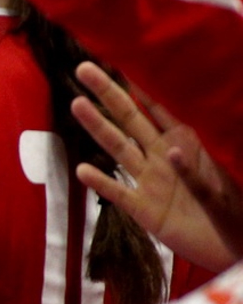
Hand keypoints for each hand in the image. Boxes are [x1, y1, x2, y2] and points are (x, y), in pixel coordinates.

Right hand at [71, 62, 241, 270]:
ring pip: (118, 149)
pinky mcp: (144, 211)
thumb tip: (173, 150)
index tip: (122, 58)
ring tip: (77, 105)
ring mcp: (150, 183)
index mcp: (187, 142)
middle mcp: (162, 157)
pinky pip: (118, 194)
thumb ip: (197, 165)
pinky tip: (82, 170)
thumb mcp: (228, 172)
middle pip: (129, 119)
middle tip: (84, 69)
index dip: (142, 84)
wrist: (236, 245)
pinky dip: (102, 183)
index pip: (159, 107)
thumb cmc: (238, 207)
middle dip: (108, 93)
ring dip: (97, 127)